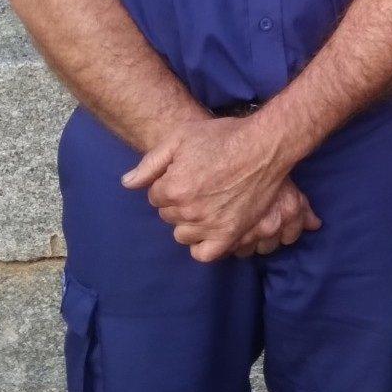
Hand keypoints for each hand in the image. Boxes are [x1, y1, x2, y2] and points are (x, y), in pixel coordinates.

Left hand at [123, 115, 313, 261]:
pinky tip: (208, 230)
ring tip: (205, 205)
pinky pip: (205, 254)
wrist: (264, 146)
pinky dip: (203, 246)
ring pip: (183, 235)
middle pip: (168, 216)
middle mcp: (187, 210)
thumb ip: (151, 162)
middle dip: (178, 202)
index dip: (168, 184)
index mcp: (172, 187)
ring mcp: (209, 224)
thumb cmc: (223, 137)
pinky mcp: (230, 233)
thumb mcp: (180, 137)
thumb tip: (127, 184)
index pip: (155, 197)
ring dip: (189, 222)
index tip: (185, 174)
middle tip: (198, 186)